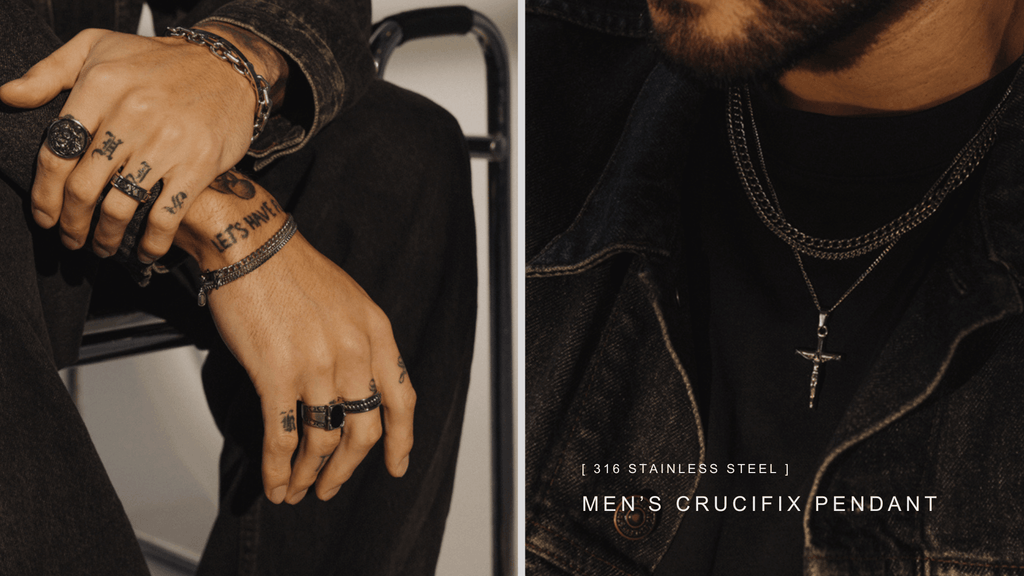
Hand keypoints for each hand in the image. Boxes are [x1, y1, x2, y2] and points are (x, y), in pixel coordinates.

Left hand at [0, 25, 284, 261]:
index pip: (56, 152)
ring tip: (102, 247)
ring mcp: (166, 143)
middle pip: (83, 187)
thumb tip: (8, 97)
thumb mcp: (98, 47)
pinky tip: (144, 251)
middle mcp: (132, 115)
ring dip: (106, 238)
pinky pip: (165, 216)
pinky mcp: (198, 165)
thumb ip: (49, 72)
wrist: (229, 68)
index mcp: (101, 86)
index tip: (44, 216)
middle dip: (72, 223)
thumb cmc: (158, 62)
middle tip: (71, 238)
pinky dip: (151, 242)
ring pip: (120, 207)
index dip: (44, 193)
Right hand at [175, 175, 414, 502]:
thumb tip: (357, 389)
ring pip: (322, 440)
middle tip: (331, 487)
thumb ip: (361, 345)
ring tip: (298, 490)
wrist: (251, 246)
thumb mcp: (350, 303)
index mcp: (377, 334)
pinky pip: (283, 435)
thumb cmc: (294, 271)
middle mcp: (355, 353)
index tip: (396, 466)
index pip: (402, 400)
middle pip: (363, 431)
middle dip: (347, 469)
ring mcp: (317, 366)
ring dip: (310, 474)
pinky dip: (279, 468)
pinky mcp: (276, 374)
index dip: (401, 441)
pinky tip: (276, 482)